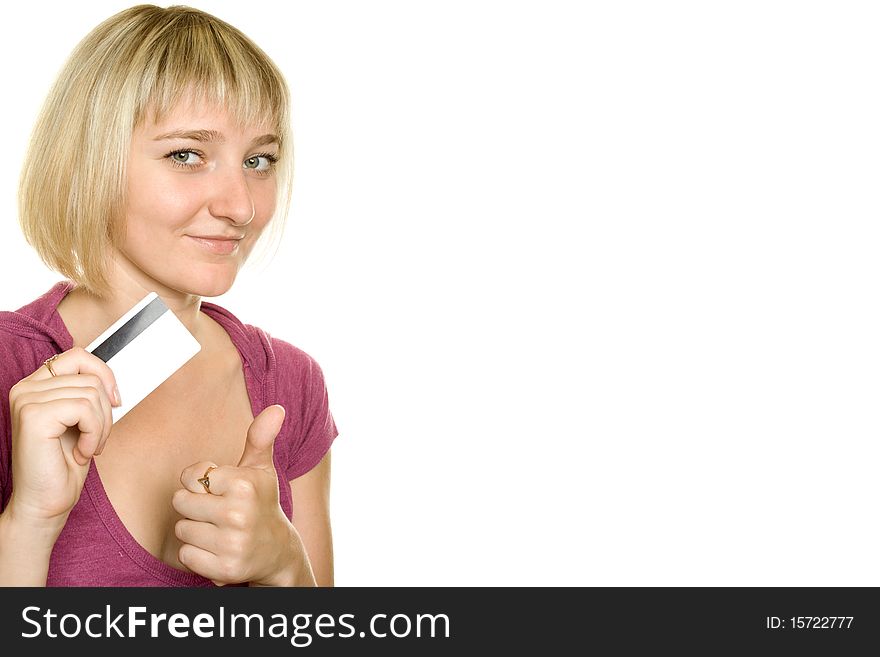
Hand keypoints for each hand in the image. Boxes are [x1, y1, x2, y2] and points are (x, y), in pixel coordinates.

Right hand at [7, 347, 119, 528]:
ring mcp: (27, 400)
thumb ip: (87, 395)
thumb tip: (114, 381)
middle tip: (96, 439)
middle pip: (90, 378)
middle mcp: (25, 389)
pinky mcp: (34, 416)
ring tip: (88, 447)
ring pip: (92, 394)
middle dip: (106, 412)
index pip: (77, 356)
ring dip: (101, 427)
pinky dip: (94, 434)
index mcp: (34, 386)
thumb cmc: (62, 466)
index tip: (115, 399)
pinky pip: (85, 410)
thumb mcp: (79, 422)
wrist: (45, 503)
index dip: (103, 373)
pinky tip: (83, 453)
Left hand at [172, 405, 307, 585]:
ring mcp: (232, 543)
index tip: (220, 489)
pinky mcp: (225, 569)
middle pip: (181, 503)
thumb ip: (260, 438)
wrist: (278, 552)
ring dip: (195, 531)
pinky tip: (218, 550)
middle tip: (218, 512)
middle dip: (195, 507)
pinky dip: (198, 554)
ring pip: (182, 530)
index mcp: (244, 484)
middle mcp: (239, 513)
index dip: (201, 483)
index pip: (191, 477)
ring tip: (220, 531)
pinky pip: (186, 555)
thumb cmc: (261, 503)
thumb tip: (276, 409)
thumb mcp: (262, 470)